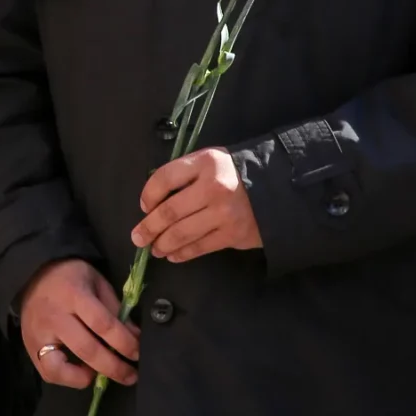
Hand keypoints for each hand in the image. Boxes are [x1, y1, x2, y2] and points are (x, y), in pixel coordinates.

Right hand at [17, 259, 136, 387]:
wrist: (33, 273)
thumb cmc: (71, 277)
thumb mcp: (97, 282)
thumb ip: (115, 309)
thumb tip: (135, 337)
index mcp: (73, 295)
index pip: (102, 324)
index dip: (124, 342)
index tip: (138, 352)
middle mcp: (54, 317)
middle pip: (86, 350)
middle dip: (113, 367)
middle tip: (131, 375)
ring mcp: (39, 334)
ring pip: (61, 368)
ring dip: (86, 378)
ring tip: (103, 377)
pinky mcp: (30, 347)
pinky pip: (48, 372)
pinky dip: (67, 379)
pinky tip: (82, 372)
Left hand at [134, 146, 263, 260]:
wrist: (277, 187)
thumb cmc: (235, 173)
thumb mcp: (211, 161)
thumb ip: (185, 174)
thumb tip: (155, 200)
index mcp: (205, 163)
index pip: (165, 178)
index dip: (149, 194)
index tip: (143, 207)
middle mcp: (213, 188)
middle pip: (170, 211)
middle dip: (149, 227)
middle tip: (137, 237)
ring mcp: (224, 213)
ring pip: (182, 233)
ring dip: (163, 244)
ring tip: (154, 248)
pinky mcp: (233, 234)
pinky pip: (200, 247)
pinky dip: (182, 254)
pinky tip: (173, 255)